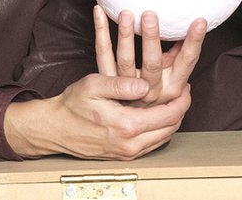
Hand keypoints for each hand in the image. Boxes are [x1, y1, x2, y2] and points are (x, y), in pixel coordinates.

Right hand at [3, 72, 190, 159]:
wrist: (55, 128)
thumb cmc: (73, 104)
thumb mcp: (94, 85)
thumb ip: (121, 85)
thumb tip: (145, 86)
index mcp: (126, 126)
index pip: (168, 115)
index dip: (182, 101)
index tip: (186, 87)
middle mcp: (129, 144)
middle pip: (170, 130)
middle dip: (181, 111)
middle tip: (184, 94)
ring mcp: (126, 153)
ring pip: (162, 139)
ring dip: (172, 122)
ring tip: (174, 103)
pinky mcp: (122, 156)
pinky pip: (151, 145)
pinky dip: (160, 131)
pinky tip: (157, 117)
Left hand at [95, 6, 205, 106]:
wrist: (126, 127)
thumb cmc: (153, 96)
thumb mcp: (171, 80)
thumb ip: (179, 57)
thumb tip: (194, 28)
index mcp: (172, 87)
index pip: (187, 61)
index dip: (194, 41)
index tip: (199, 21)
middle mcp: (150, 90)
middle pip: (152, 63)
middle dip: (151, 38)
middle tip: (150, 15)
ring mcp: (128, 88)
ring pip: (125, 60)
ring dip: (125, 34)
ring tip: (126, 13)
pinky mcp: (107, 84)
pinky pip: (102, 55)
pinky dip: (100, 32)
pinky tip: (99, 12)